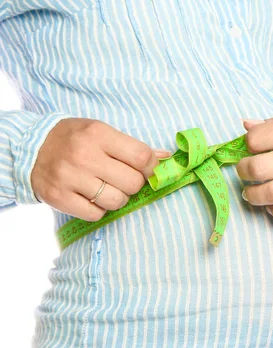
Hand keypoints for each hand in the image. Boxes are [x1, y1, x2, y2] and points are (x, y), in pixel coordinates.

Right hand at [31, 118, 171, 221]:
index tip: (146, 169)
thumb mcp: (101, 132)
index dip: (150, 167)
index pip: (142, 157)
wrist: (31, 148)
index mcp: (98, 134)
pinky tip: (91, 197)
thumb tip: (166, 157)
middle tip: (124, 179)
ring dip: (118, 198)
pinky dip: (99, 210)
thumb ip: (133, 147)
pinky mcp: (59, 197)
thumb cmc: (75, 139)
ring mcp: (70, 178)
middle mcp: (84, 155)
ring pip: (116, 201)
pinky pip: (96, 214)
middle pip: (132, 183)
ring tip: (107, 189)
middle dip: (134, 184)